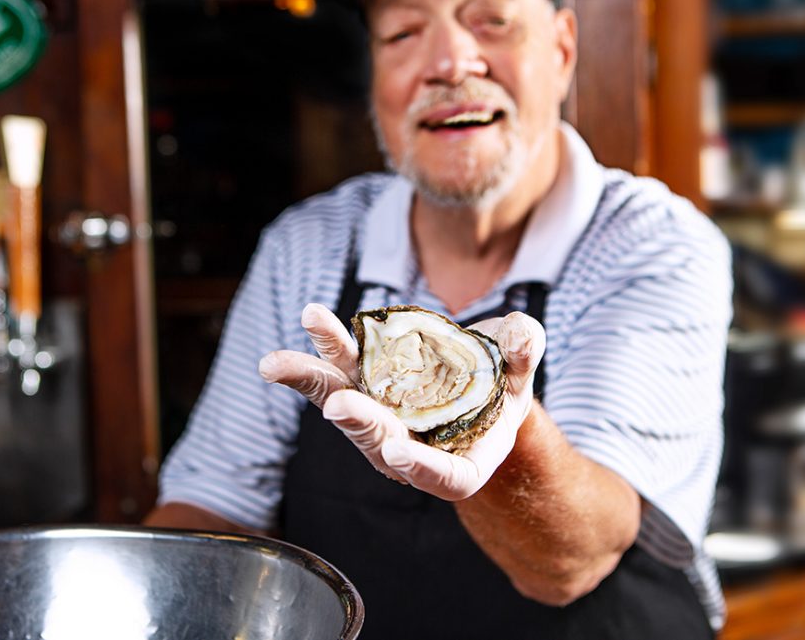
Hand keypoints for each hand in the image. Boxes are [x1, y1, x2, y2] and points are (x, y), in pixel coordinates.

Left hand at [258, 303, 544, 500]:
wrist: (474, 374)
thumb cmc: (505, 382)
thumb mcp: (523, 369)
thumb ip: (525, 353)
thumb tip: (521, 338)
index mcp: (460, 463)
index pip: (443, 475)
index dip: (420, 464)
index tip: (398, 448)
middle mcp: (410, 447)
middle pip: (380, 441)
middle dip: (361, 422)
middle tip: (339, 406)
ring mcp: (379, 416)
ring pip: (344, 404)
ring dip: (315, 382)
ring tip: (278, 365)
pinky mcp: (360, 384)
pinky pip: (334, 372)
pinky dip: (315, 354)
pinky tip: (300, 329)